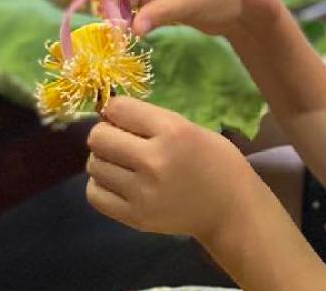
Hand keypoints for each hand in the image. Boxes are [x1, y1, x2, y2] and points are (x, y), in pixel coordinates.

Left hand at [86, 96, 261, 241]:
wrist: (230, 209)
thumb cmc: (215, 162)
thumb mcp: (190, 128)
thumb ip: (152, 121)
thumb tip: (110, 116)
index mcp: (172, 131)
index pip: (119, 109)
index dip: (115, 109)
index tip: (121, 116)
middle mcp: (154, 160)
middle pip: (99, 138)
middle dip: (105, 134)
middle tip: (118, 140)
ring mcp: (142, 192)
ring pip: (94, 165)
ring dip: (104, 160)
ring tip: (121, 163)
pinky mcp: (135, 217)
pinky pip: (95, 194)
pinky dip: (100, 184)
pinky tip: (117, 182)